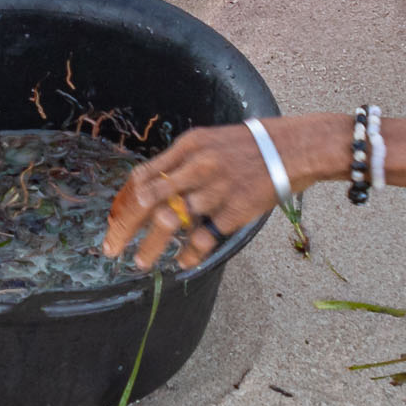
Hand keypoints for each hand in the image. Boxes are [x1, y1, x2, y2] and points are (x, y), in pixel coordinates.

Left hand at [104, 115, 348, 270]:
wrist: (295, 147)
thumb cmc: (251, 146)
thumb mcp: (210, 141)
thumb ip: (182, 163)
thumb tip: (152, 188)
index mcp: (188, 146)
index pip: (143, 177)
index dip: (124, 203)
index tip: (113, 222)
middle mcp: (197, 166)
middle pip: (147, 199)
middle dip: (124, 227)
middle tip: (111, 248)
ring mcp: (215, 189)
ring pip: (169, 221)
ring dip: (150, 246)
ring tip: (140, 262)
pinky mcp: (234, 210)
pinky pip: (203, 237)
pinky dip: (188, 254)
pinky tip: (181, 263)